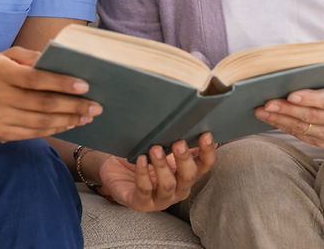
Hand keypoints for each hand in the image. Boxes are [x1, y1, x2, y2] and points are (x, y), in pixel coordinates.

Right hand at [0, 46, 101, 141]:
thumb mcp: (6, 57)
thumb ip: (30, 56)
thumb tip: (58, 59)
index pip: (35, 79)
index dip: (61, 83)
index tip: (84, 85)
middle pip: (42, 104)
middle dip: (73, 105)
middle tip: (96, 105)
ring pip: (40, 122)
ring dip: (68, 120)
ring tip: (87, 116)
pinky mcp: (0, 134)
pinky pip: (33, 133)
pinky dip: (55, 129)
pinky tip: (69, 123)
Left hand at [98, 133, 216, 211]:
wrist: (116, 171)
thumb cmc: (142, 156)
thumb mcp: (160, 146)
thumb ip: (172, 139)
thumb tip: (182, 121)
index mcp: (186, 173)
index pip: (204, 165)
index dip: (207, 152)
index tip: (205, 135)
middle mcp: (178, 188)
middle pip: (189, 176)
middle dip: (184, 159)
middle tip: (178, 142)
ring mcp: (161, 199)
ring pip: (168, 185)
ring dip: (163, 167)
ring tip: (155, 149)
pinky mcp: (142, 203)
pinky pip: (144, 190)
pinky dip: (143, 174)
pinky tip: (140, 160)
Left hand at [255, 76, 323, 146]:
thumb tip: (296, 67)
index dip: (309, 98)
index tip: (290, 94)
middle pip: (310, 115)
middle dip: (286, 109)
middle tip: (266, 103)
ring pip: (302, 127)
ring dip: (279, 119)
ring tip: (261, 111)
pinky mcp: (323, 141)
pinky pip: (300, 135)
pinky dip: (283, 126)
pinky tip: (270, 118)